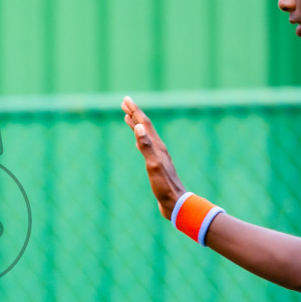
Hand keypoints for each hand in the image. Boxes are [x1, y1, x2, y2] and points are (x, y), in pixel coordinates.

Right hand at [121, 96, 186, 218]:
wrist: (175, 202)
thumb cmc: (164, 186)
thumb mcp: (153, 165)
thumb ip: (145, 146)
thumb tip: (137, 126)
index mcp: (157, 146)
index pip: (144, 124)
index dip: (135, 111)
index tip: (126, 99)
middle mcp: (158, 148)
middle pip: (145, 126)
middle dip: (135, 114)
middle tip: (125, 103)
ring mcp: (158, 155)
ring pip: (145, 135)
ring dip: (137, 125)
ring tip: (128, 118)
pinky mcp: (157, 164)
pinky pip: (146, 145)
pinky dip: (140, 139)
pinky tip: (137, 141)